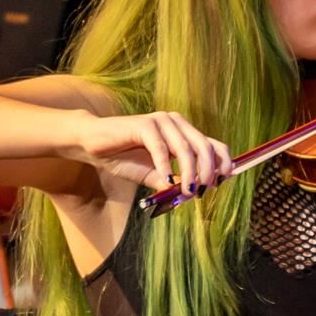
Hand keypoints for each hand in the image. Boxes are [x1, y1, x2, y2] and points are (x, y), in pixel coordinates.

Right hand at [74, 110, 233, 195]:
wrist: (93, 145)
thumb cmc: (123, 158)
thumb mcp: (152, 175)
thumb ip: (171, 182)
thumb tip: (190, 195)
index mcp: (183, 133)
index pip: (213, 145)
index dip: (222, 162)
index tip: (222, 182)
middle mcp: (176, 123)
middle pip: (204, 146)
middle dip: (207, 171)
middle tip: (201, 190)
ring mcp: (161, 121)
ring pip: (185, 148)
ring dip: (189, 172)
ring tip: (187, 190)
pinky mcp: (144, 124)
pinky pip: (160, 147)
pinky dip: (165, 166)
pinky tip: (164, 180)